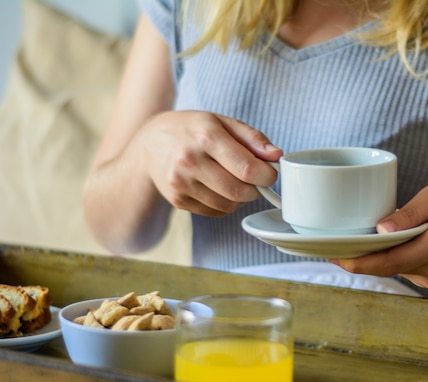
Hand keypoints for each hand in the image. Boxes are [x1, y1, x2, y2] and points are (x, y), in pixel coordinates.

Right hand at [137, 111, 282, 216]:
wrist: (149, 143)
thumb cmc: (192, 129)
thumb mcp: (222, 122)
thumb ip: (253, 138)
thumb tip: (277, 156)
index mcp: (206, 136)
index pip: (247, 169)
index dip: (267, 176)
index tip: (271, 174)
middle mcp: (190, 160)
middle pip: (239, 191)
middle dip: (256, 189)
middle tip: (256, 180)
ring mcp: (181, 183)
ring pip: (228, 205)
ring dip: (241, 198)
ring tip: (236, 180)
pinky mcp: (178, 200)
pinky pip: (215, 211)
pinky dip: (225, 204)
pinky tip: (219, 188)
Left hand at [331, 180, 427, 289]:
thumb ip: (412, 212)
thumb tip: (381, 230)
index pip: (391, 261)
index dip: (361, 262)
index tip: (336, 257)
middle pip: (386, 267)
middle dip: (358, 258)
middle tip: (330, 247)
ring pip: (393, 268)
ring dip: (374, 256)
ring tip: (360, 238)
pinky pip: (402, 268)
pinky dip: (389, 257)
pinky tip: (387, 243)